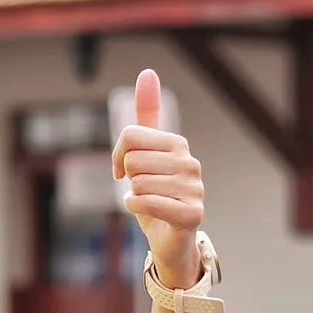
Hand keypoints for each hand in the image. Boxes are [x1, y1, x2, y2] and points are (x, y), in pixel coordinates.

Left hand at [112, 69, 205, 287]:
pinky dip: (137, 208)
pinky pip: (147, 202)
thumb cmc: (154, 196)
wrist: (169, 240)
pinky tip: (147, 214)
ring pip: (138, 183)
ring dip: (135, 197)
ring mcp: (195, 188)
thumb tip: (148, 71)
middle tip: (142, 192)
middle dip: (129, 180)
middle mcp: (191, 163)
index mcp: (178, 144)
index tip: (122, 172)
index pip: (129, 136)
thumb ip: (145, 117)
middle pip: (132, 160)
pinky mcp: (192, 214)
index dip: (118, 156)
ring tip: (151, 204)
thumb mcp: (145, 154)